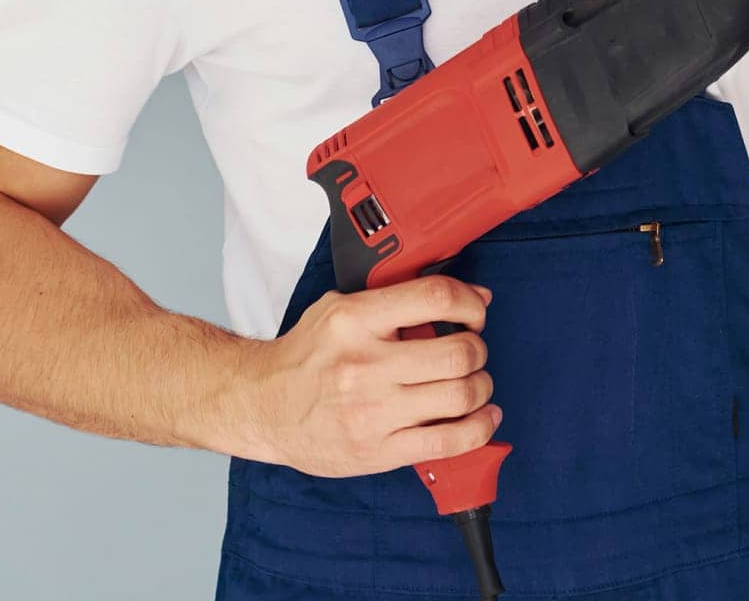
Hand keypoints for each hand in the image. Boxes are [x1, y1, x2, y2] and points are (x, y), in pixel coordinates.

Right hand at [244, 275, 500, 476]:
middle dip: (478, 349)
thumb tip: (468, 297)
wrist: (264, 406)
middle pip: (457, 353)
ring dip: (481, 387)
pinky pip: (447, 442)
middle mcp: (366, 365)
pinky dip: (478, 429)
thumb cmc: (307, 355)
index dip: (468, 302)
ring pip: (459, 396)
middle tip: (473, 350)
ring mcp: (373, 412)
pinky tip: (483, 418)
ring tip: (475, 382)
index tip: (475, 311)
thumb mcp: (340, 308)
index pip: (434, 298)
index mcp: (356, 320)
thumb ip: (396, 299)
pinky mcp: (378, 451)